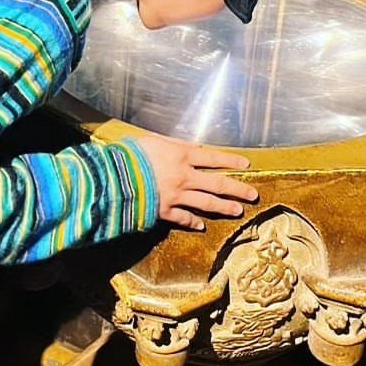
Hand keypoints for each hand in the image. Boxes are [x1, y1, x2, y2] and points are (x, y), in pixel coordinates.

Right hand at [134, 133, 257, 231]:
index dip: (231, 162)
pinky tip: (201, 226)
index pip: (213, 158)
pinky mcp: (164, 211)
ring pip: (206, 203)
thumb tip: (194, 147)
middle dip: (237, 190)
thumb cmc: (131, 154)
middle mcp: (184, 177)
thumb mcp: (154, 140)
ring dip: (223, 208)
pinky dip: (193, 222)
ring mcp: (176, 196)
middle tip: (252, 195)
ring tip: (237, 212)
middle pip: (217, 184)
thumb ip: (176, 144)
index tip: (246, 165)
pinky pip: (183, 218)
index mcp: (182, 156)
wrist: (113, 178)